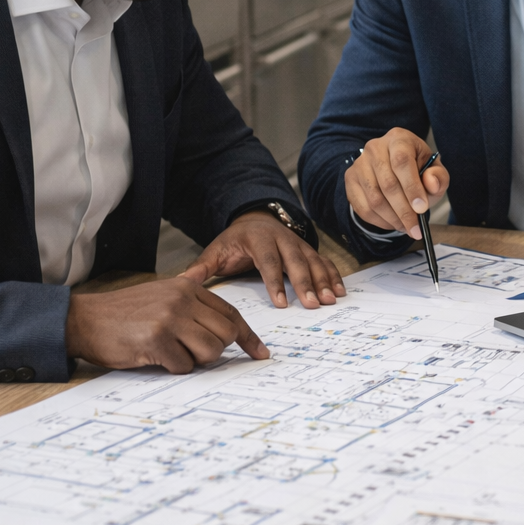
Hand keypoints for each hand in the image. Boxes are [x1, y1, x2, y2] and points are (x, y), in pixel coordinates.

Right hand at [66, 276, 267, 371]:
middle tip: (191, 352)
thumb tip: (227, 333)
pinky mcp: (157, 340)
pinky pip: (184, 366)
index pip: (231, 313)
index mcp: (188, 287)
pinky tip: (155, 357)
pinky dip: (174, 368)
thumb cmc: (124, 314)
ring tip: (170, 352)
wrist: (85, 320)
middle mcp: (182, 299)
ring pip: (210, 351)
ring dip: (194, 360)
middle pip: (226, 334)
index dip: (248, 336)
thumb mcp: (162, 298)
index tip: (260, 353)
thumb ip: (193, 308)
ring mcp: (170, 319)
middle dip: (215, 350)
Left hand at [180, 210, 344, 308]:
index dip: (275, 282)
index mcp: (258, 238)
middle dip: (306, 283)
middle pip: (296, 260)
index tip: (281, 303)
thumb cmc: (235, 241)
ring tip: (330, 300)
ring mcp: (298, 242)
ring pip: (314, 260)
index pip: (268, 261)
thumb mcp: (216, 250)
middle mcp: (282, 237)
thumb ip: (202, 266)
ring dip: (324, 280)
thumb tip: (183, 281)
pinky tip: (339, 291)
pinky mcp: (308, 248)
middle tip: (313, 304)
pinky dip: (333, 275)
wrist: (254, 220)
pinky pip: (323, 261)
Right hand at [344, 128, 449, 239]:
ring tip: (406, 227)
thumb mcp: (434, 170)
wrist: (395, 168)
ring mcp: (359, 164)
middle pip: (387, 184)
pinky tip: (393, 223)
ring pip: (374, 199)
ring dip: (392, 219)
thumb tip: (431, 183)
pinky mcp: (350, 179)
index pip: (402, 162)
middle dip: (404, 211)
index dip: (412, 187)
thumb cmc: (417, 169)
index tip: (422, 209)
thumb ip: (438, 177)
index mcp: (398, 139)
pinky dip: (379, 222)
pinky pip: (362, 208)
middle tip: (416, 229)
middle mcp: (375, 147)